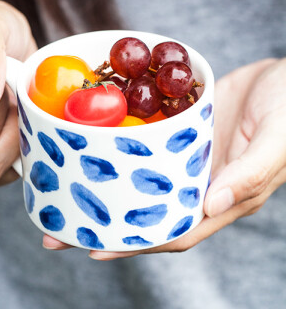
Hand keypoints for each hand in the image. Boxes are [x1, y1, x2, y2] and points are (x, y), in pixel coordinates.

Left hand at [43, 58, 285, 258]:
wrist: (284, 76)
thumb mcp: (278, 139)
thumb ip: (250, 174)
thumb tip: (212, 206)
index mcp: (222, 196)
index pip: (173, 231)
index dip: (136, 244)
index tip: (95, 247)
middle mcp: (197, 183)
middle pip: (145, 211)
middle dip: (105, 222)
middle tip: (59, 224)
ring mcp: (184, 158)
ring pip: (138, 181)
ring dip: (104, 188)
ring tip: (62, 189)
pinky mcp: (178, 133)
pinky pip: (143, 147)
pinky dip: (119, 153)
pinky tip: (93, 150)